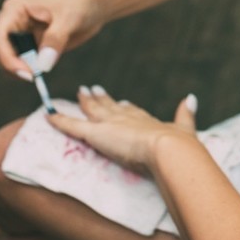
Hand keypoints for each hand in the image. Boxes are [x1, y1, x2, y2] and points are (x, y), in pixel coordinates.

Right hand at [0, 0, 106, 79]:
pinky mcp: (27, 47)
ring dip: (19, 71)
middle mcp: (10, 23)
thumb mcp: (69, 20)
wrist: (91, 8)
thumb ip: (55, 40)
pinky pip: (19, 65)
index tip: (28, 74)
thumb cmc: (79, 7)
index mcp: (14, 11)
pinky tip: (43, 69)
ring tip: (42, 70)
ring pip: (4, 61)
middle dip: (12, 67)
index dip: (9, 59)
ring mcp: (17, 36)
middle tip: (35, 76)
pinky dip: (27, 71)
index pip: (0, 39)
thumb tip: (42, 65)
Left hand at [48, 86, 198, 173]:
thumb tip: (191, 97)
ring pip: (93, 110)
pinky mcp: (96, 134)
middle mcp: (127, 117)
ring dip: (85, 102)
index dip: (125, 107)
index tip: (122, 102)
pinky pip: (73, 126)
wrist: (169, 149)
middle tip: (92, 89)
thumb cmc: (179, 146)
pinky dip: (59, 121)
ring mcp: (111, 124)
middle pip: (111, 106)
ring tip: (80, 92)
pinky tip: (48, 115)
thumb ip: (186, 113)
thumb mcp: (185, 128)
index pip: (131, 111)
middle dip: (102, 99)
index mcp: (147, 119)